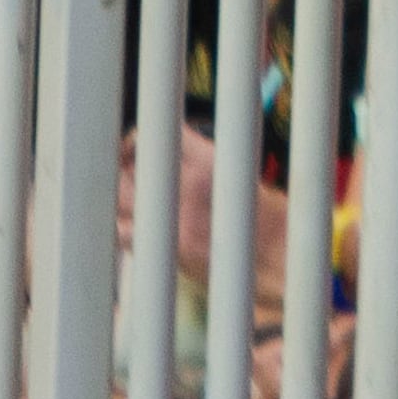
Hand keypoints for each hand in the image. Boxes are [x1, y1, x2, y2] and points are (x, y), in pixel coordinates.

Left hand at [121, 125, 292, 319]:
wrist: (282, 263)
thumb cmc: (266, 220)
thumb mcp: (238, 173)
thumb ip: (199, 163)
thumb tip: (167, 161)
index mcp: (208, 158)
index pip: (151, 135)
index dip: (133, 144)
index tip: (130, 152)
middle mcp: (187, 183)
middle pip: (126, 165)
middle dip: (117, 169)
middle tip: (120, 179)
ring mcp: (175, 217)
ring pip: (117, 197)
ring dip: (115, 199)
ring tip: (122, 206)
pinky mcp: (168, 249)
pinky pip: (122, 234)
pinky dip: (120, 231)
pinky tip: (132, 233)